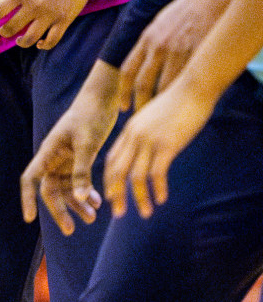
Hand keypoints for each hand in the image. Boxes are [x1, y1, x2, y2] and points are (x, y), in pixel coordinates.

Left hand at [0, 0, 105, 48]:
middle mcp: (33, 5)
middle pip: (11, 28)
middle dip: (4, 32)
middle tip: (3, 32)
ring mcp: (50, 14)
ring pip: (30, 38)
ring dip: (21, 42)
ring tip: (18, 40)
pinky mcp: (65, 20)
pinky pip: (52, 40)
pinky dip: (43, 45)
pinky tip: (39, 43)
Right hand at [20, 60, 119, 234]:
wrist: (102, 98)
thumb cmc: (91, 116)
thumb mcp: (88, 143)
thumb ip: (83, 171)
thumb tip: (80, 198)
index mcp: (49, 152)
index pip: (30, 179)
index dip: (27, 199)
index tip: (29, 218)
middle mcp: (53, 157)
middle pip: (49, 189)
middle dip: (59, 209)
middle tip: (70, 230)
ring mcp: (66, 159)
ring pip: (66, 188)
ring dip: (76, 203)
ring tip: (92, 218)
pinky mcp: (79, 158)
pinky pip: (79, 181)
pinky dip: (87, 192)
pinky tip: (98, 202)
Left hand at [104, 73, 221, 218]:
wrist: (192, 88)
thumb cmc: (177, 102)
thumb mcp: (154, 118)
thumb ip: (146, 133)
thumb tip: (148, 148)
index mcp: (129, 130)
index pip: (111, 159)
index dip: (109, 179)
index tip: (110, 195)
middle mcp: (133, 137)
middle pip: (116, 170)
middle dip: (115, 193)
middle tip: (117, 212)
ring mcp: (148, 141)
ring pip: (134, 176)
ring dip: (138, 197)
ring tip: (144, 213)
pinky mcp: (166, 145)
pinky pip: (156, 172)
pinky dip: (156, 188)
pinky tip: (161, 199)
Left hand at [118, 0, 238, 112]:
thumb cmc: (186, 8)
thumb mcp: (159, 22)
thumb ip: (150, 43)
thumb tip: (144, 61)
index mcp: (146, 38)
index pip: (127, 70)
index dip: (122, 91)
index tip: (123, 107)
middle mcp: (157, 46)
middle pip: (143, 83)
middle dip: (140, 103)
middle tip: (141, 118)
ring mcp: (178, 51)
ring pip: (164, 86)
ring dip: (161, 104)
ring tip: (160, 117)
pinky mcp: (197, 54)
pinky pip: (185, 80)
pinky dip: (181, 94)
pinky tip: (180, 104)